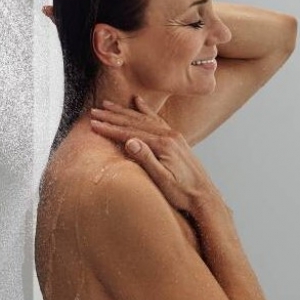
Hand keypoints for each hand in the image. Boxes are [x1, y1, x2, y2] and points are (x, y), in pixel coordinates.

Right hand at [89, 96, 222, 214]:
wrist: (205, 198)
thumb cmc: (183, 193)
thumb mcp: (162, 180)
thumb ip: (146, 159)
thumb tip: (129, 141)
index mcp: (164, 144)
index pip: (130, 133)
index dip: (110, 128)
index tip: (94, 124)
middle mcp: (169, 135)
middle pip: (135, 122)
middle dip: (112, 116)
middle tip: (94, 111)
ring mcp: (173, 135)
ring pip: (143, 118)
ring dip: (124, 111)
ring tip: (107, 104)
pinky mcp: (176, 139)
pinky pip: (156, 119)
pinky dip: (144, 109)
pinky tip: (137, 101)